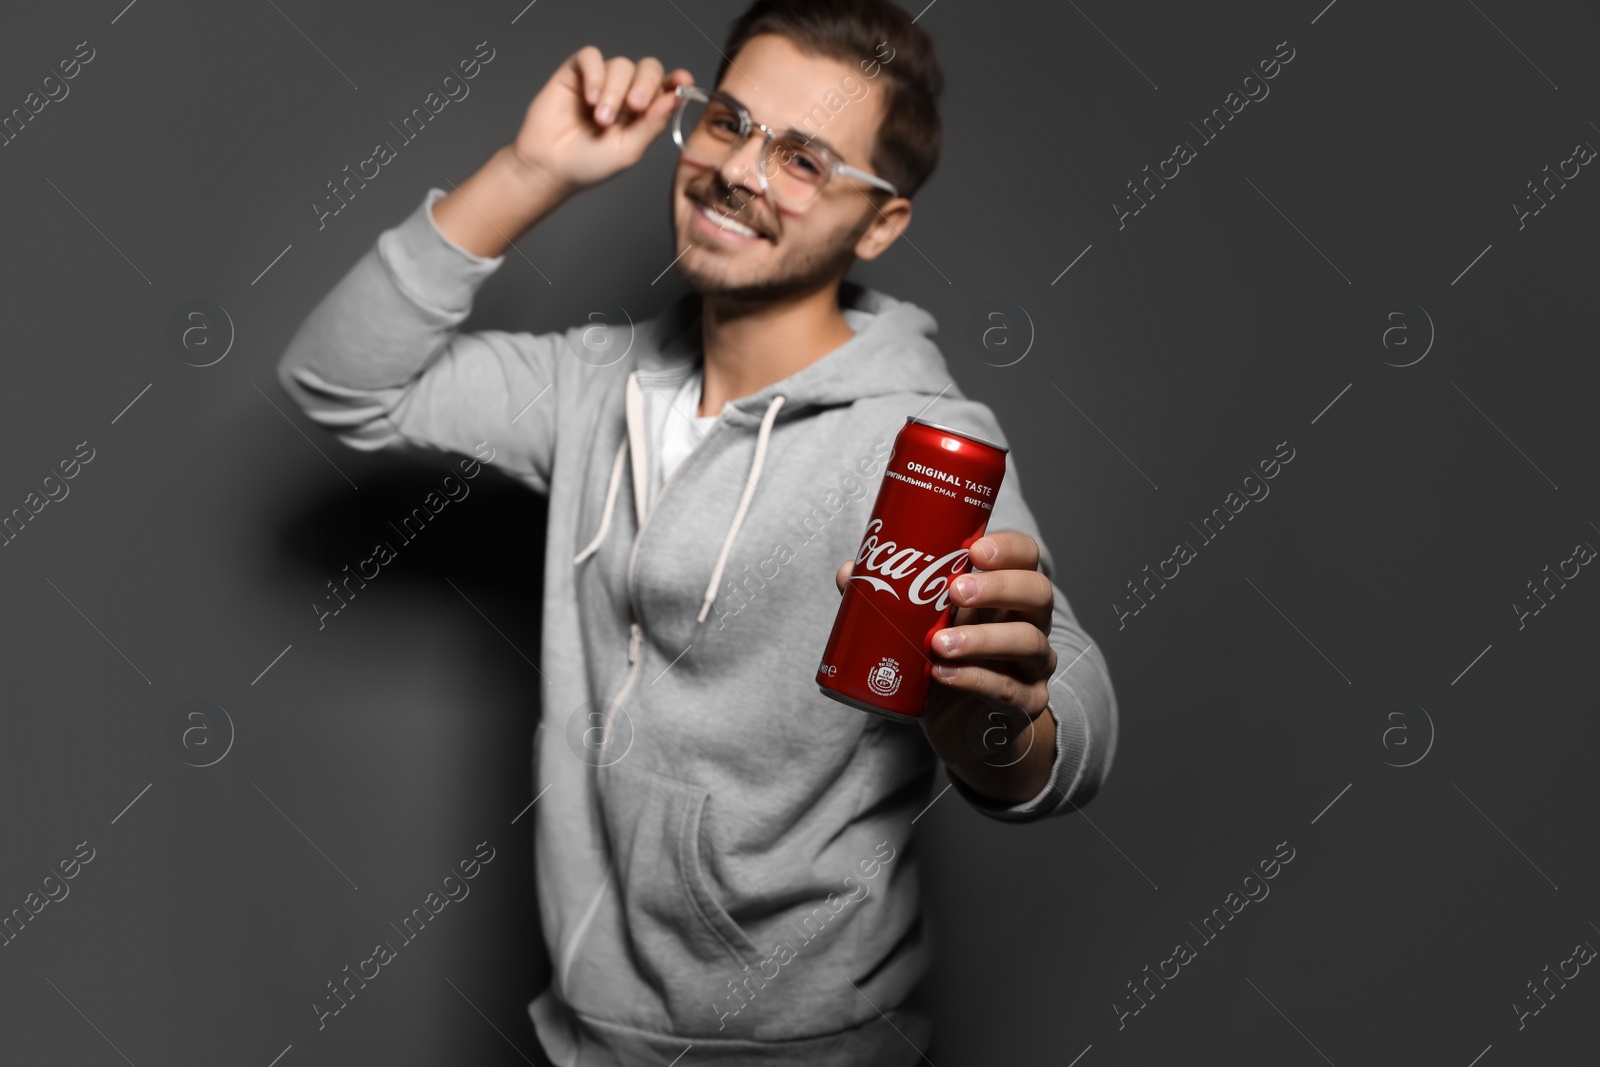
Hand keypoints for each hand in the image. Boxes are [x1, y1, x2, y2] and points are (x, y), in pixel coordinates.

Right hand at [511, 47, 693, 195]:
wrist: (550, 167)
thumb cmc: (589, 164)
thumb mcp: (628, 151)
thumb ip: (651, 125)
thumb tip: (674, 98)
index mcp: (644, 111)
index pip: (666, 87)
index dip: (676, 80)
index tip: (682, 81)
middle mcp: (625, 92)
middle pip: (648, 69)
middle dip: (645, 85)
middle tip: (635, 107)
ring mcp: (601, 80)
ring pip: (620, 65)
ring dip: (614, 91)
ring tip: (600, 119)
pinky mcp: (576, 73)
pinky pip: (591, 57)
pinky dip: (595, 74)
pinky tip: (590, 98)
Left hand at [835, 531, 1058, 803]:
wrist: (963, 725)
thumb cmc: (943, 658)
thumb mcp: (920, 624)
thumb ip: (887, 595)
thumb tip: (848, 572)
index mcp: (1008, 591)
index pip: (1026, 555)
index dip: (1008, 548)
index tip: (974, 549)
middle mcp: (1031, 621)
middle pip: (1038, 592)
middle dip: (998, 588)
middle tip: (954, 590)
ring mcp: (1034, 664)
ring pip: (1029, 642)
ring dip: (983, 639)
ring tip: (940, 642)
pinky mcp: (1027, 701)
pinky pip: (1009, 689)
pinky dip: (975, 680)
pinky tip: (944, 675)